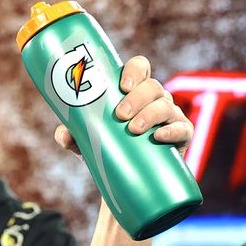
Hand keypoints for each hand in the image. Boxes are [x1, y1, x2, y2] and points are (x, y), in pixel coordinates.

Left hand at [54, 55, 192, 155]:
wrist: (128, 177)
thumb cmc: (107, 149)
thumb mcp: (87, 141)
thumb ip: (72, 135)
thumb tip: (64, 134)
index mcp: (134, 91)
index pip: (139, 67)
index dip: (133, 71)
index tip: (122, 86)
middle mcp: (154, 98)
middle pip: (152, 86)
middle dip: (137, 98)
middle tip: (120, 115)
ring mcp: (170, 115)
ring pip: (165, 105)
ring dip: (149, 114)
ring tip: (133, 129)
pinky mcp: (182, 134)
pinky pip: (182, 128)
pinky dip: (171, 131)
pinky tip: (158, 136)